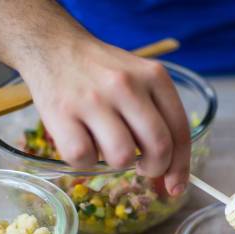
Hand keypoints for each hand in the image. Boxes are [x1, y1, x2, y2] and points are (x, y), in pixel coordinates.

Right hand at [18, 37, 189, 195]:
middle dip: (154, 169)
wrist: (53, 46)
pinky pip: (84, 158)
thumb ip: (159, 118)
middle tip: (143, 167)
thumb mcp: (141, 79)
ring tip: (108, 145)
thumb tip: (172, 174)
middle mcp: (126, 86)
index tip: (176, 186)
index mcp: (154, 77)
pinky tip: (82, 142)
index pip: (180, 131)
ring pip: (123, 157)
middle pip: (158, 148)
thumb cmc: (103, 73)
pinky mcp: (62, 113)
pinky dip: (84, 161)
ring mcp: (93, 100)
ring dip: (118, 162)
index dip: (180, 166)